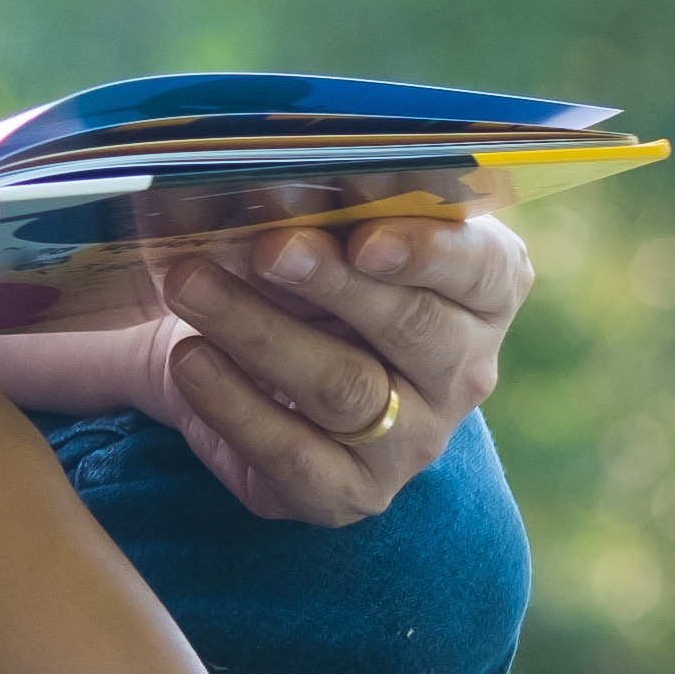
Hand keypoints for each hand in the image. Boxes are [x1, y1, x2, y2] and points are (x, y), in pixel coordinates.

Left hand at [120, 203, 529, 526]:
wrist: (225, 357)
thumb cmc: (287, 275)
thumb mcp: (312, 231)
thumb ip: (320, 210)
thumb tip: (276, 182)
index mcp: (479, 295)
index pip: (485, 271)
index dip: (430, 253)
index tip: (366, 237)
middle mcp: (460, 374)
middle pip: (414, 329)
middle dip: (335, 285)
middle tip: (266, 248)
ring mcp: (409, 442)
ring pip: (347, 389)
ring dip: (260, 331)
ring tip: (190, 286)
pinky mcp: (344, 491)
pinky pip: (293, 454)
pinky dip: (233, 403)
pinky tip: (189, 358)